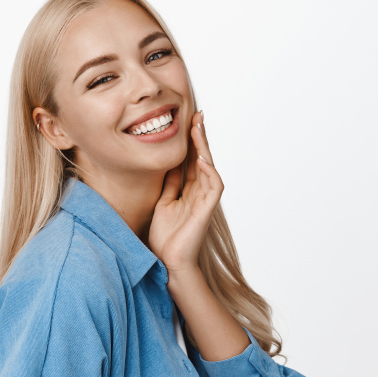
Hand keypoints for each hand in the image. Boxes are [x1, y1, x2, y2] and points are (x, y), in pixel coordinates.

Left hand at [147, 109, 223, 274]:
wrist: (167, 261)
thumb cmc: (165, 237)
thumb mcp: (162, 203)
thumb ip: (169, 185)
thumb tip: (167, 165)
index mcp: (188, 190)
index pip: (191, 160)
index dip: (190, 142)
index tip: (186, 121)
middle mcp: (199, 192)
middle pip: (202, 158)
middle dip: (200, 137)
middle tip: (197, 115)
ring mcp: (205, 200)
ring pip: (209, 167)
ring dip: (205, 147)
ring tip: (198, 128)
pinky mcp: (207, 209)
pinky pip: (214, 185)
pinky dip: (209, 170)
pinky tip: (203, 157)